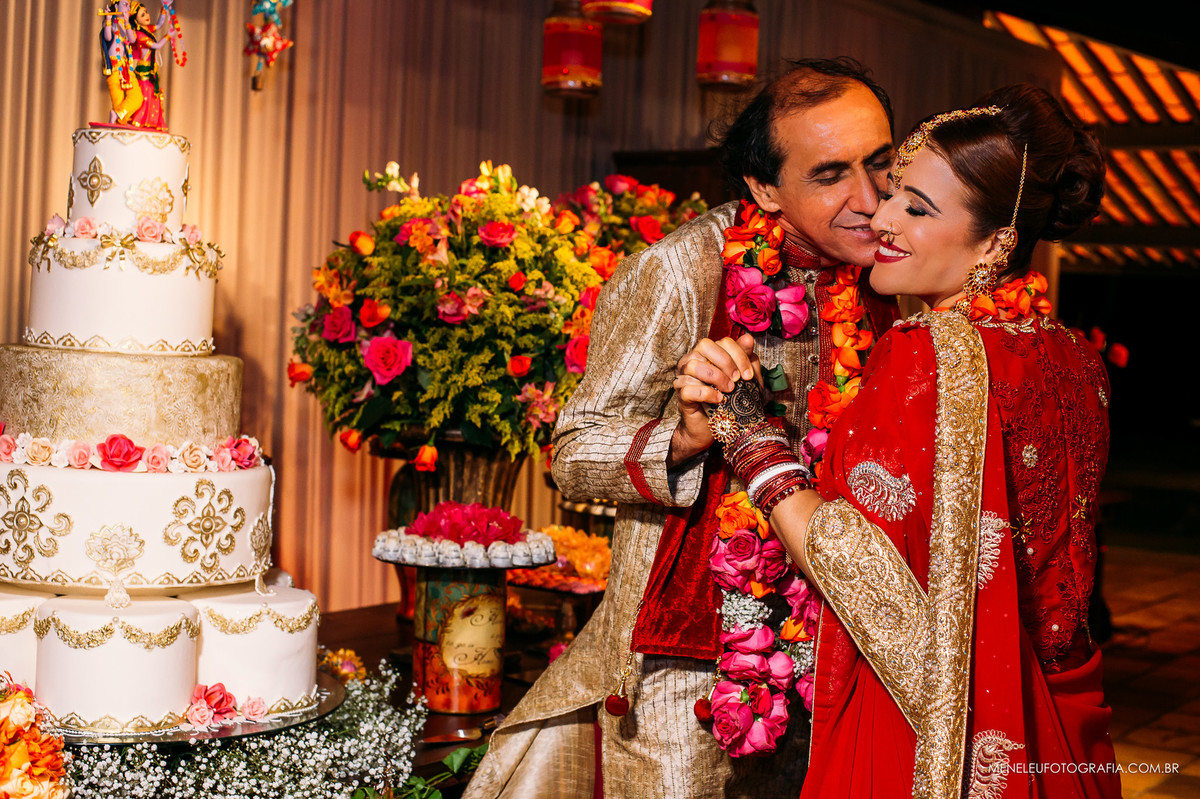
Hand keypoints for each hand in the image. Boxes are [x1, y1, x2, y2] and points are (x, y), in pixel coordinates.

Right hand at [667, 334, 758, 466]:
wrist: (717, 428)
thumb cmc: (731, 401)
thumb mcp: (746, 381)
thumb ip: (747, 359)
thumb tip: (748, 338)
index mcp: (709, 354)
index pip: (722, 341)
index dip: (738, 355)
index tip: (748, 375)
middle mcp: (693, 360)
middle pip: (704, 345)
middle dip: (725, 362)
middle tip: (737, 380)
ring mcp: (684, 377)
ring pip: (693, 365)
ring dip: (716, 377)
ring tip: (729, 390)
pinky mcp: (681, 395)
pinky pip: (688, 388)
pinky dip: (706, 393)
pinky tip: (718, 400)